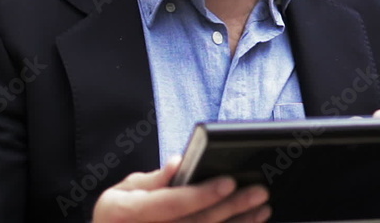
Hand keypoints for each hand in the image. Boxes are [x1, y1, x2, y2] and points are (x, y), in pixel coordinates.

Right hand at [92, 156, 270, 222]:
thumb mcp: (123, 191)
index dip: (202, 194)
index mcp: (128, 213)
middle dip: (231, 207)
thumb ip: (152, 180)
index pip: (172, 203)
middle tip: (259, 192)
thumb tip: (177, 163)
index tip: (229, 181)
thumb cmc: (118, 215)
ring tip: (261, 209)